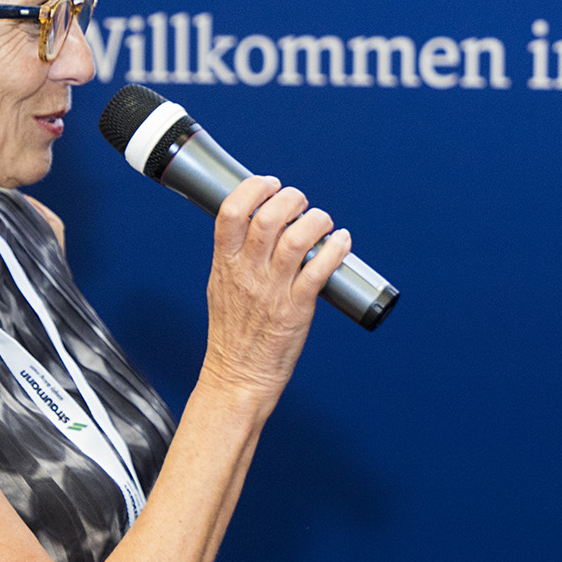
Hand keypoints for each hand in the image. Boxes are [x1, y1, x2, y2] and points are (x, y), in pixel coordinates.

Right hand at [200, 175, 350, 402]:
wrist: (237, 377)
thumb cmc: (231, 335)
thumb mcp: (220, 286)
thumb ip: (234, 256)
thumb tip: (255, 225)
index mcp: (224, 264)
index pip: (232, 212)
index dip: (253, 189)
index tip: (269, 184)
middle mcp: (247, 273)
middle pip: (269, 217)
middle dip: (292, 198)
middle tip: (302, 203)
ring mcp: (272, 291)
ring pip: (298, 238)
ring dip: (317, 221)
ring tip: (323, 222)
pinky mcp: (296, 309)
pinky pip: (320, 270)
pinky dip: (335, 249)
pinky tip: (341, 242)